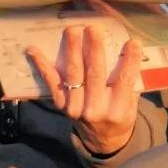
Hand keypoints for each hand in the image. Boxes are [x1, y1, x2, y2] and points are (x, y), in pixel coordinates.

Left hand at [27, 24, 143, 157]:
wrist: (102, 139)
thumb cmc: (120, 112)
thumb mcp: (132, 101)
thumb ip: (131, 79)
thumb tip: (131, 47)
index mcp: (118, 107)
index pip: (126, 80)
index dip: (130, 61)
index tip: (133, 43)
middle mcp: (96, 108)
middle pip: (96, 74)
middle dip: (95, 49)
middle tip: (94, 28)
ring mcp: (76, 107)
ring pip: (74, 75)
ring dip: (72, 51)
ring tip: (72, 31)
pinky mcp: (61, 105)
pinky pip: (52, 83)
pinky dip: (42, 65)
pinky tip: (34, 50)